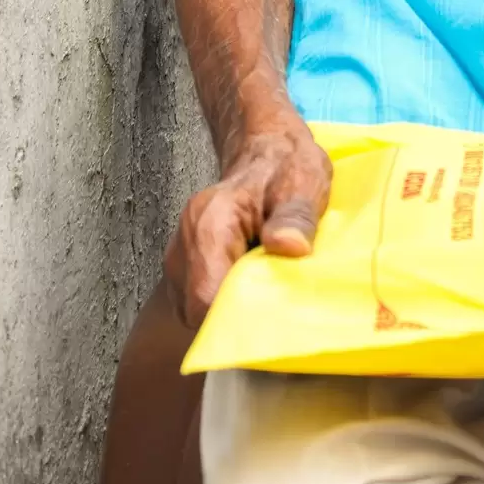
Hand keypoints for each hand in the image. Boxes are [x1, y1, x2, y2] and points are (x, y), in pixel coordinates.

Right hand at [164, 113, 332, 328]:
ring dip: (232, 314)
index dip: (236, 324)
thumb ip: (295, 216)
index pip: (206, 299)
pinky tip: (253, 286)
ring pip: (197, 314)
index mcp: (209, 224)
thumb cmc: (286, 167)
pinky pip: (200, 304)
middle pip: (200, 314)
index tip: (271, 332)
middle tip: (278, 314)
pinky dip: (225, 305)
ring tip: (268, 293)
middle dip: (237, 322)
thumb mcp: (303, 184)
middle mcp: (184, 245)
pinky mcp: (185, 271)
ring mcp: (180, 260)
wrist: (265, 151)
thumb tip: (290, 247)